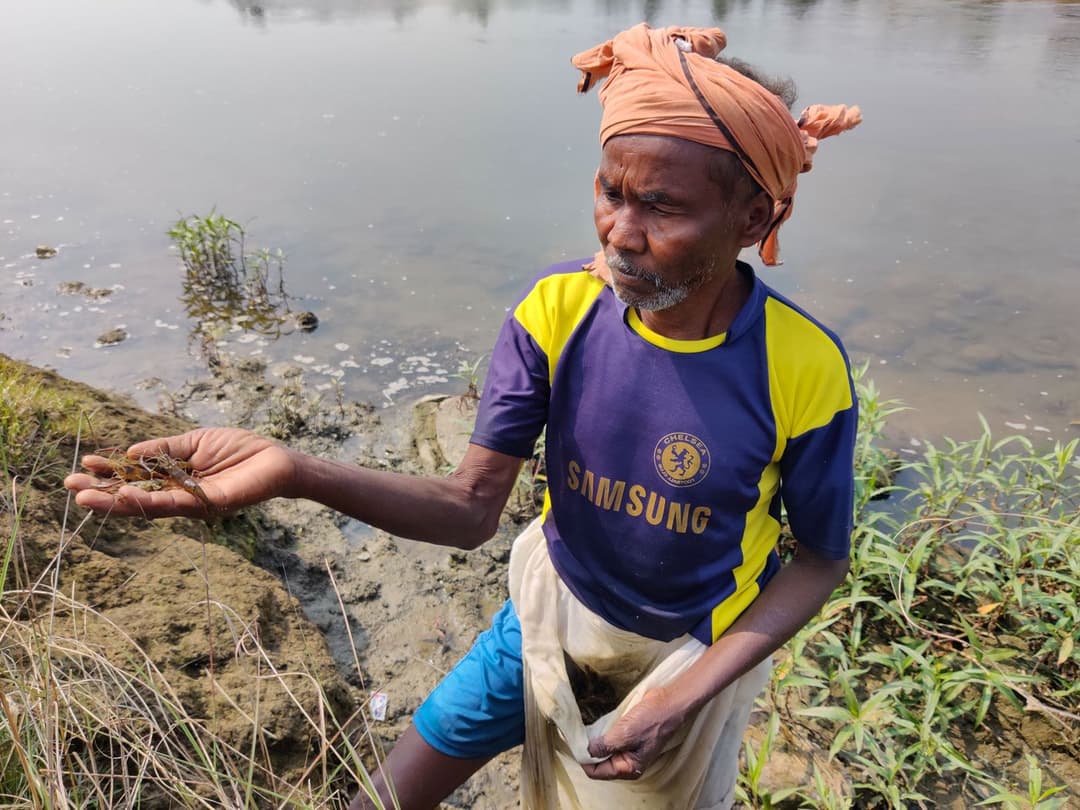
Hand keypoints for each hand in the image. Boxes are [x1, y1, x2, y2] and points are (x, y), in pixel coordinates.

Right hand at [64, 427, 296, 518]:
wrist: (277, 460)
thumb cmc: (240, 449)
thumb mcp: (195, 442)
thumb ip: (164, 449)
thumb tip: (129, 453)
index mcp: (175, 478)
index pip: (135, 478)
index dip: (110, 473)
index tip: (83, 464)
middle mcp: (179, 494)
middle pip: (135, 496)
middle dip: (102, 492)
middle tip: (70, 487)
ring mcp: (192, 502)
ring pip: (148, 505)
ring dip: (116, 501)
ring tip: (85, 498)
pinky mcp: (207, 504)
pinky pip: (173, 504)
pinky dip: (148, 501)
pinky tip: (125, 494)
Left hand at [581, 686, 683, 780]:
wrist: (668, 703)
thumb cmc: (651, 720)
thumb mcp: (625, 734)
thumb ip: (604, 745)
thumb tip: (586, 751)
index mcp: (628, 768)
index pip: (597, 772)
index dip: (584, 760)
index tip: (574, 744)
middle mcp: (626, 762)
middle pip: (599, 762)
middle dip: (588, 751)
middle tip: (577, 735)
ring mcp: (627, 749)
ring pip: (602, 750)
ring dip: (593, 741)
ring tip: (583, 729)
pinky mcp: (627, 736)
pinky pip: (608, 739)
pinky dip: (600, 734)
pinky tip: (594, 725)